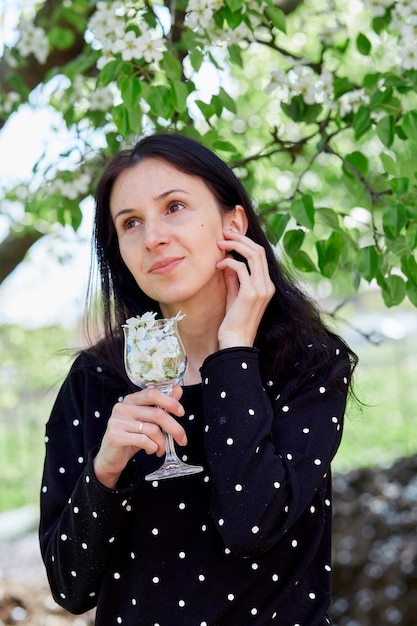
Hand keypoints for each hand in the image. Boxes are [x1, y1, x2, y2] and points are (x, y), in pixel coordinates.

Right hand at [93, 385, 185, 487]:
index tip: (181, 412)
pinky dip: (153, 448)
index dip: (170, 401)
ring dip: (162, 443)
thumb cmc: (132, 436)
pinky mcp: (115, 436)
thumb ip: (161, 406)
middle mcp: (123, 407)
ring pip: (153, 430)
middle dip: (174, 428)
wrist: (110, 457)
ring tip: (161, 449)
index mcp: (131, 400)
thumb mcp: (147, 421)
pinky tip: (151, 450)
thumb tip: (178, 389)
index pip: (152, 393)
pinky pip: (144, 441)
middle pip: (157, 414)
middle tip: (182, 440)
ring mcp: (117, 421)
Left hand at [216, 230, 274, 348]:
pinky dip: (228, 261)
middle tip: (224, 233)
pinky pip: (241, 267)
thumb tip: (228, 260)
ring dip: (235, 245)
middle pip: (259, 250)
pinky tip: (218, 265)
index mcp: (266, 285)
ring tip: (220, 243)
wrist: (235, 341)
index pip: (261, 256)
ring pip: (253, 255)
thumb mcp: (235, 295)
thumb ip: (235, 278)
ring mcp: (261, 289)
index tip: (231, 237)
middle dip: (241, 238)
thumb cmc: (233, 321)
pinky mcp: (251, 293)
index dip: (246, 242)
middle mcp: (267, 285)